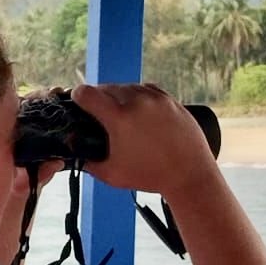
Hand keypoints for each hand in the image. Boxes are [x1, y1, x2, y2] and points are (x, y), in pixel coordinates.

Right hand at [74, 83, 218, 196]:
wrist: (189, 175)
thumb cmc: (150, 177)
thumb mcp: (111, 174)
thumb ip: (88, 163)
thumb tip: (76, 155)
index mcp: (119, 118)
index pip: (86, 93)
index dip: (77, 97)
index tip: (77, 102)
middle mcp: (137, 102)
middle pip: (106, 87)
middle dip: (98, 98)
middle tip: (97, 113)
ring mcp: (156, 98)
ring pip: (127, 86)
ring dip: (118, 96)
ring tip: (119, 113)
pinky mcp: (170, 100)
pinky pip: (146, 89)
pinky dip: (138, 96)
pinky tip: (137, 110)